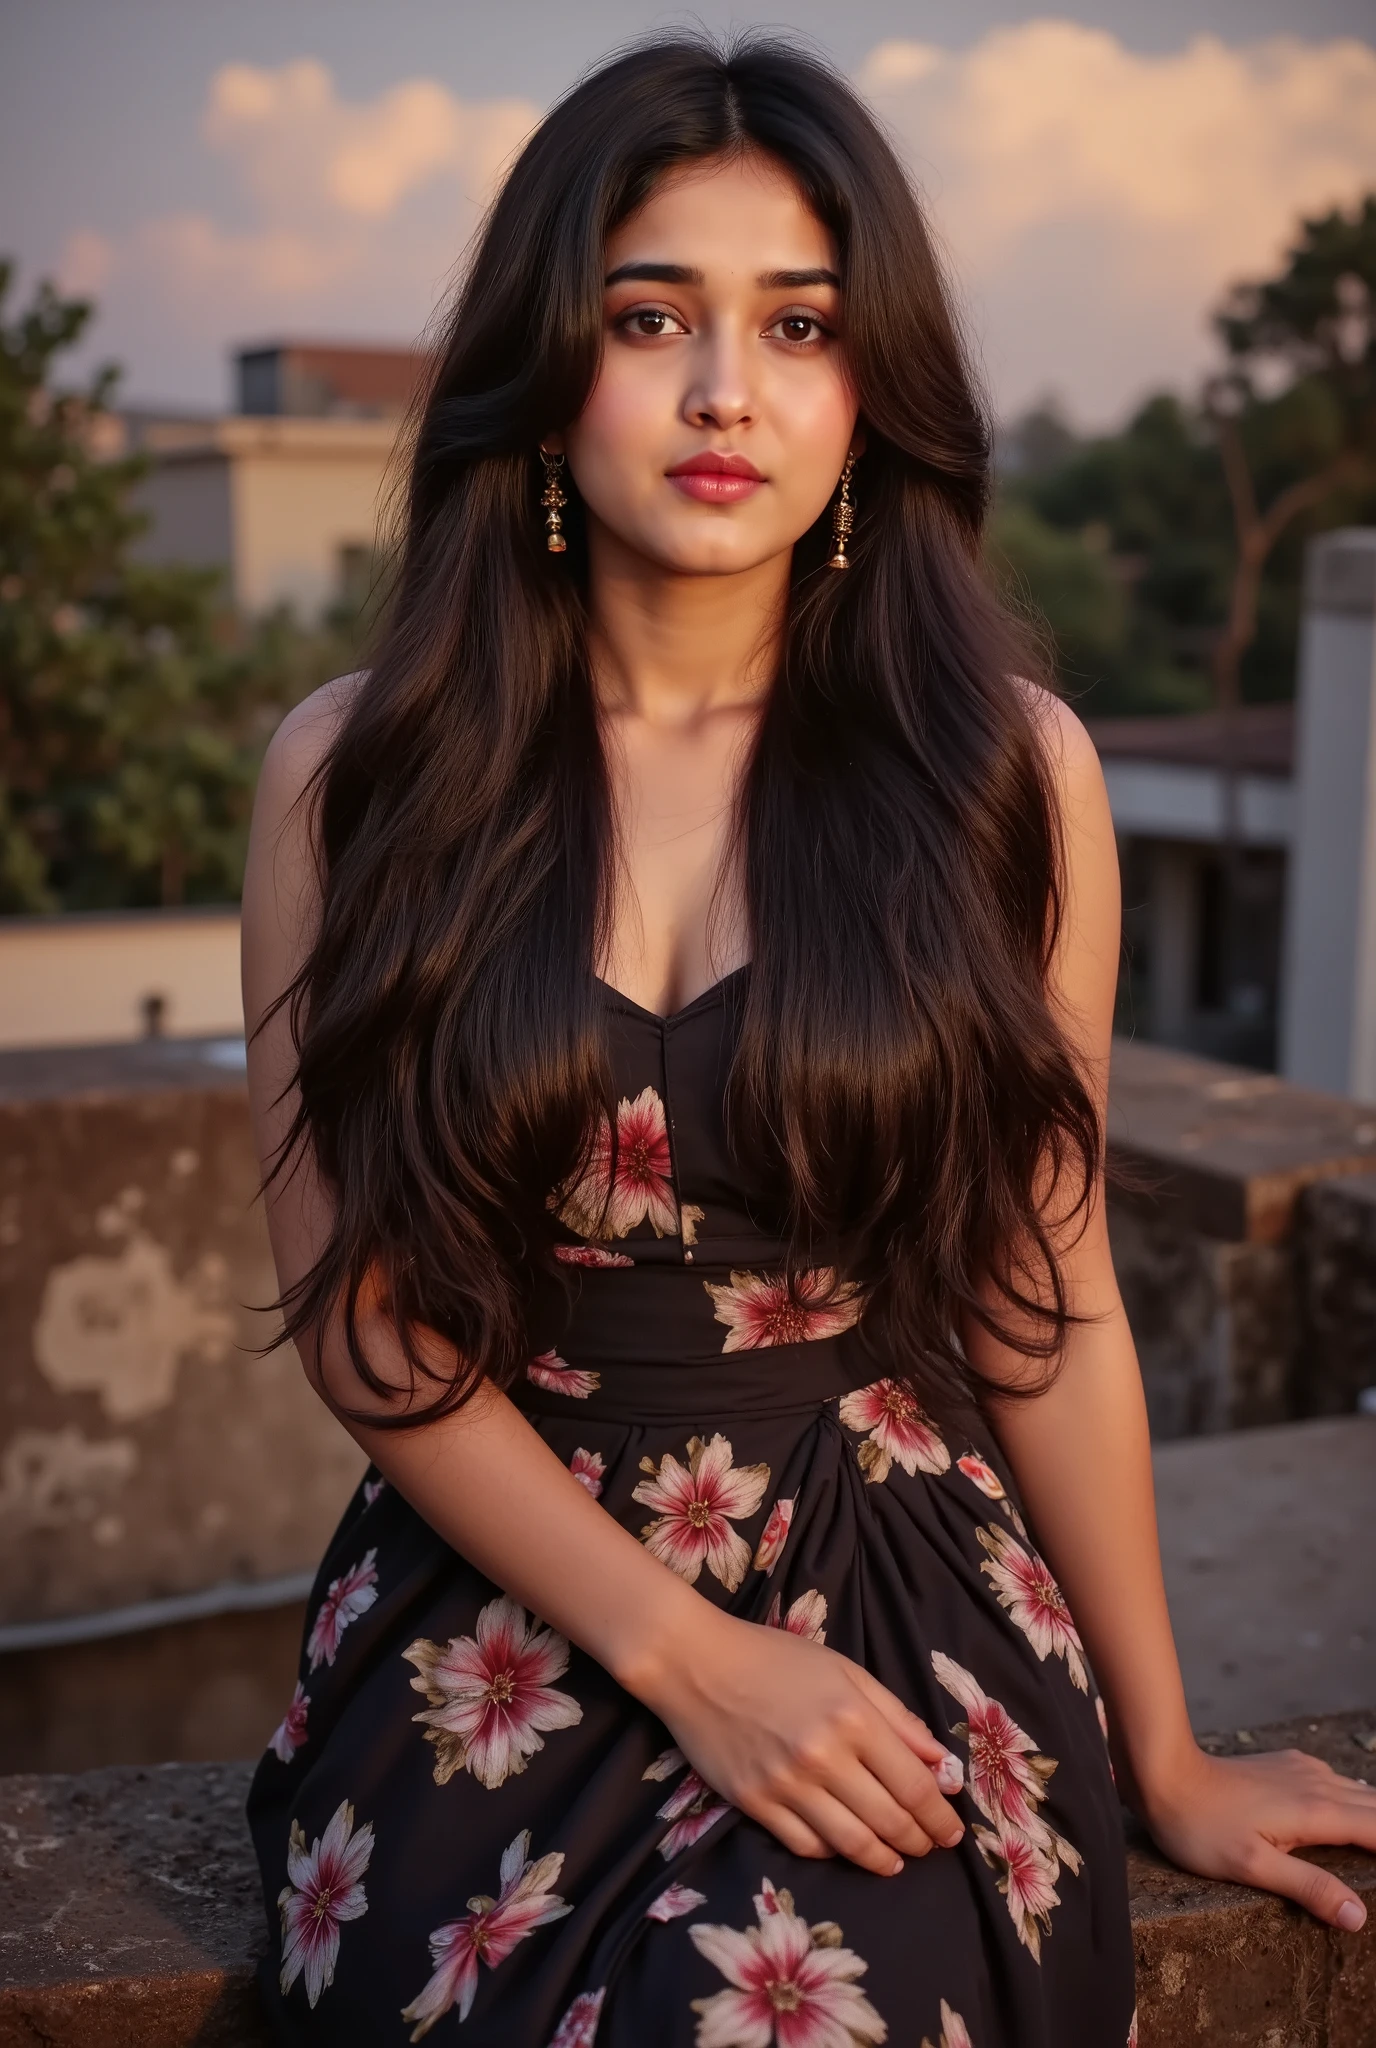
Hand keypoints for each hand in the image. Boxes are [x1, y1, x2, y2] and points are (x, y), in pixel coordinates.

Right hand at [634, 1607, 965, 1876]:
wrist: (697, 1663)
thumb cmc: (776, 1657)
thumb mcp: (845, 1670)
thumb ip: (897, 1717)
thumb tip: (941, 1763)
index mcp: (853, 1718)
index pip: (914, 1786)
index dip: (939, 1816)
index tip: (952, 1831)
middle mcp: (824, 1757)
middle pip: (889, 1820)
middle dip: (918, 1841)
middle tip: (929, 1847)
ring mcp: (786, 1785)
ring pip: (851, 1843)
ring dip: (882, 1859)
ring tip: (895, 1861)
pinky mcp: (754, 1804)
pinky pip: (806, 1845)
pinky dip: (833, 1852)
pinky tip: (845, 1847)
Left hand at [1142, 1743, 1375, 1929]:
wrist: (1163, 1772)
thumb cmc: (1201, 1827)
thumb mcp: (1252, 1867)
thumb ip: (1309, 1888)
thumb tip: (1358, 1916)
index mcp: (1317, 1812)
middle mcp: (1318, 1784)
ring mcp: (1303, 1770)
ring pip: (1360, 1793)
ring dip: (1374, 1819)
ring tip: (1372, 1848)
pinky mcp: (1287, 1765)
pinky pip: (1337, 1782)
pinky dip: (1356, 1803)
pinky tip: (1351, 1817)